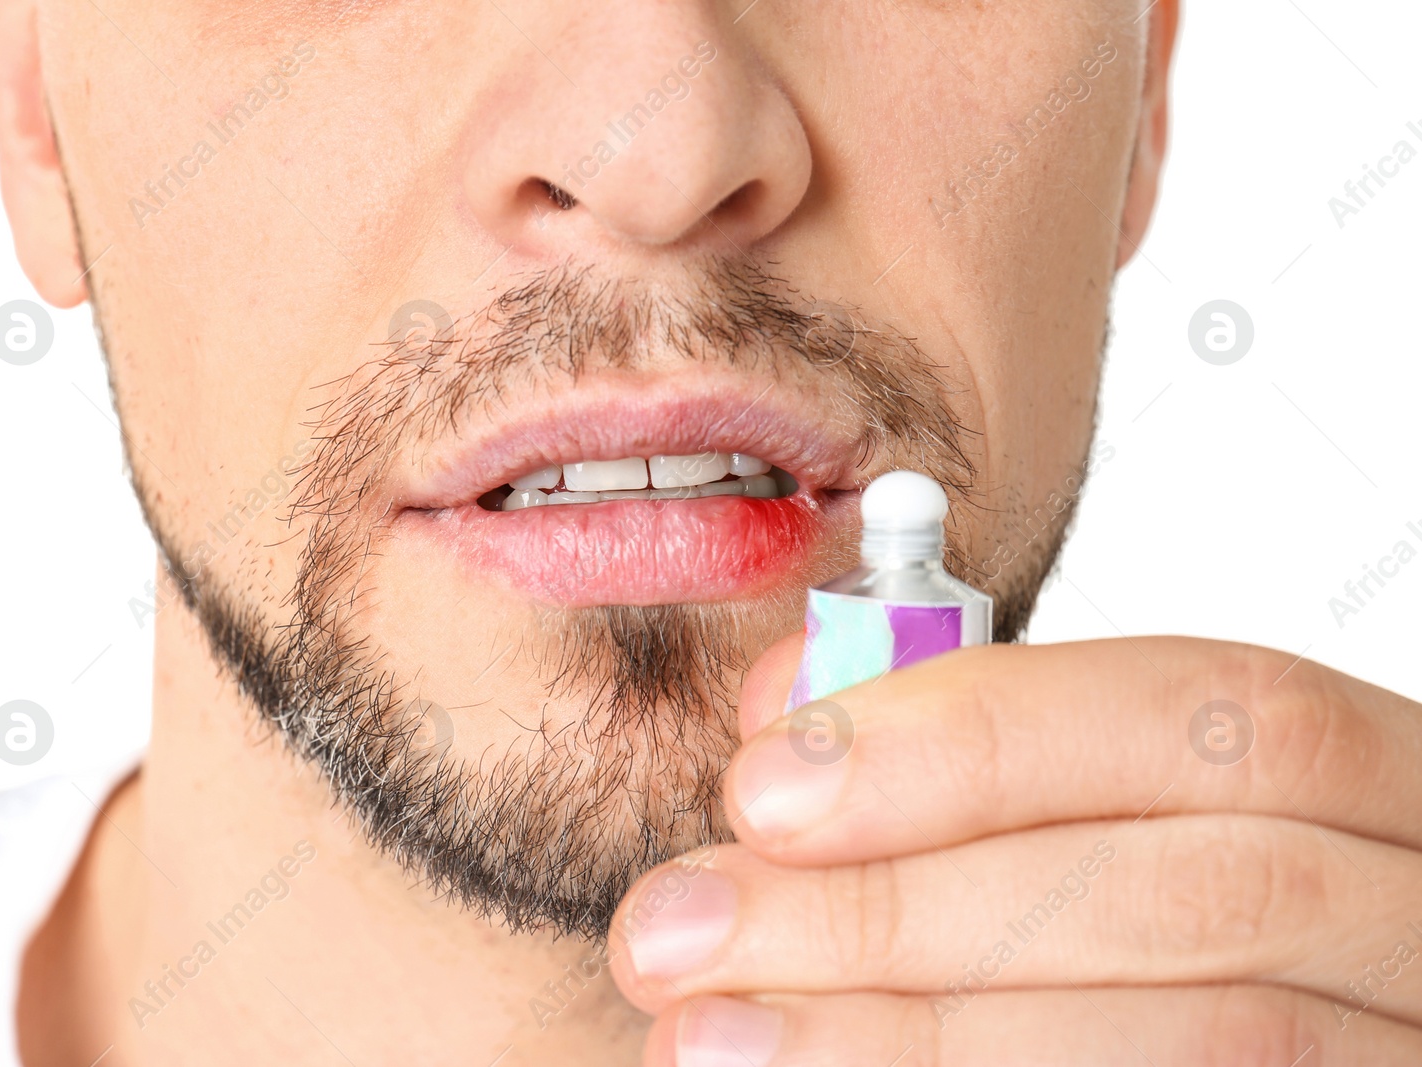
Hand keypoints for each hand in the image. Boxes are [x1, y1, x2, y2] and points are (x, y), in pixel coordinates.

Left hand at [606, 637, 1421, 1064]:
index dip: (983, 737)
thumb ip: (972, 757)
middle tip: (675, 930)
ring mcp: (1412, 1055)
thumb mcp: (1082, 811)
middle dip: (910, 907)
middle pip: (1201, 891)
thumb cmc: (1140, 918)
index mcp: (1384, 790)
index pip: (1217, 714)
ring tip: (709, 1039)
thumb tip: (782, 707)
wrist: (1194, 1026)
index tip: (764, 781)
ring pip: (1208, 1045)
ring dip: (919, 1037)